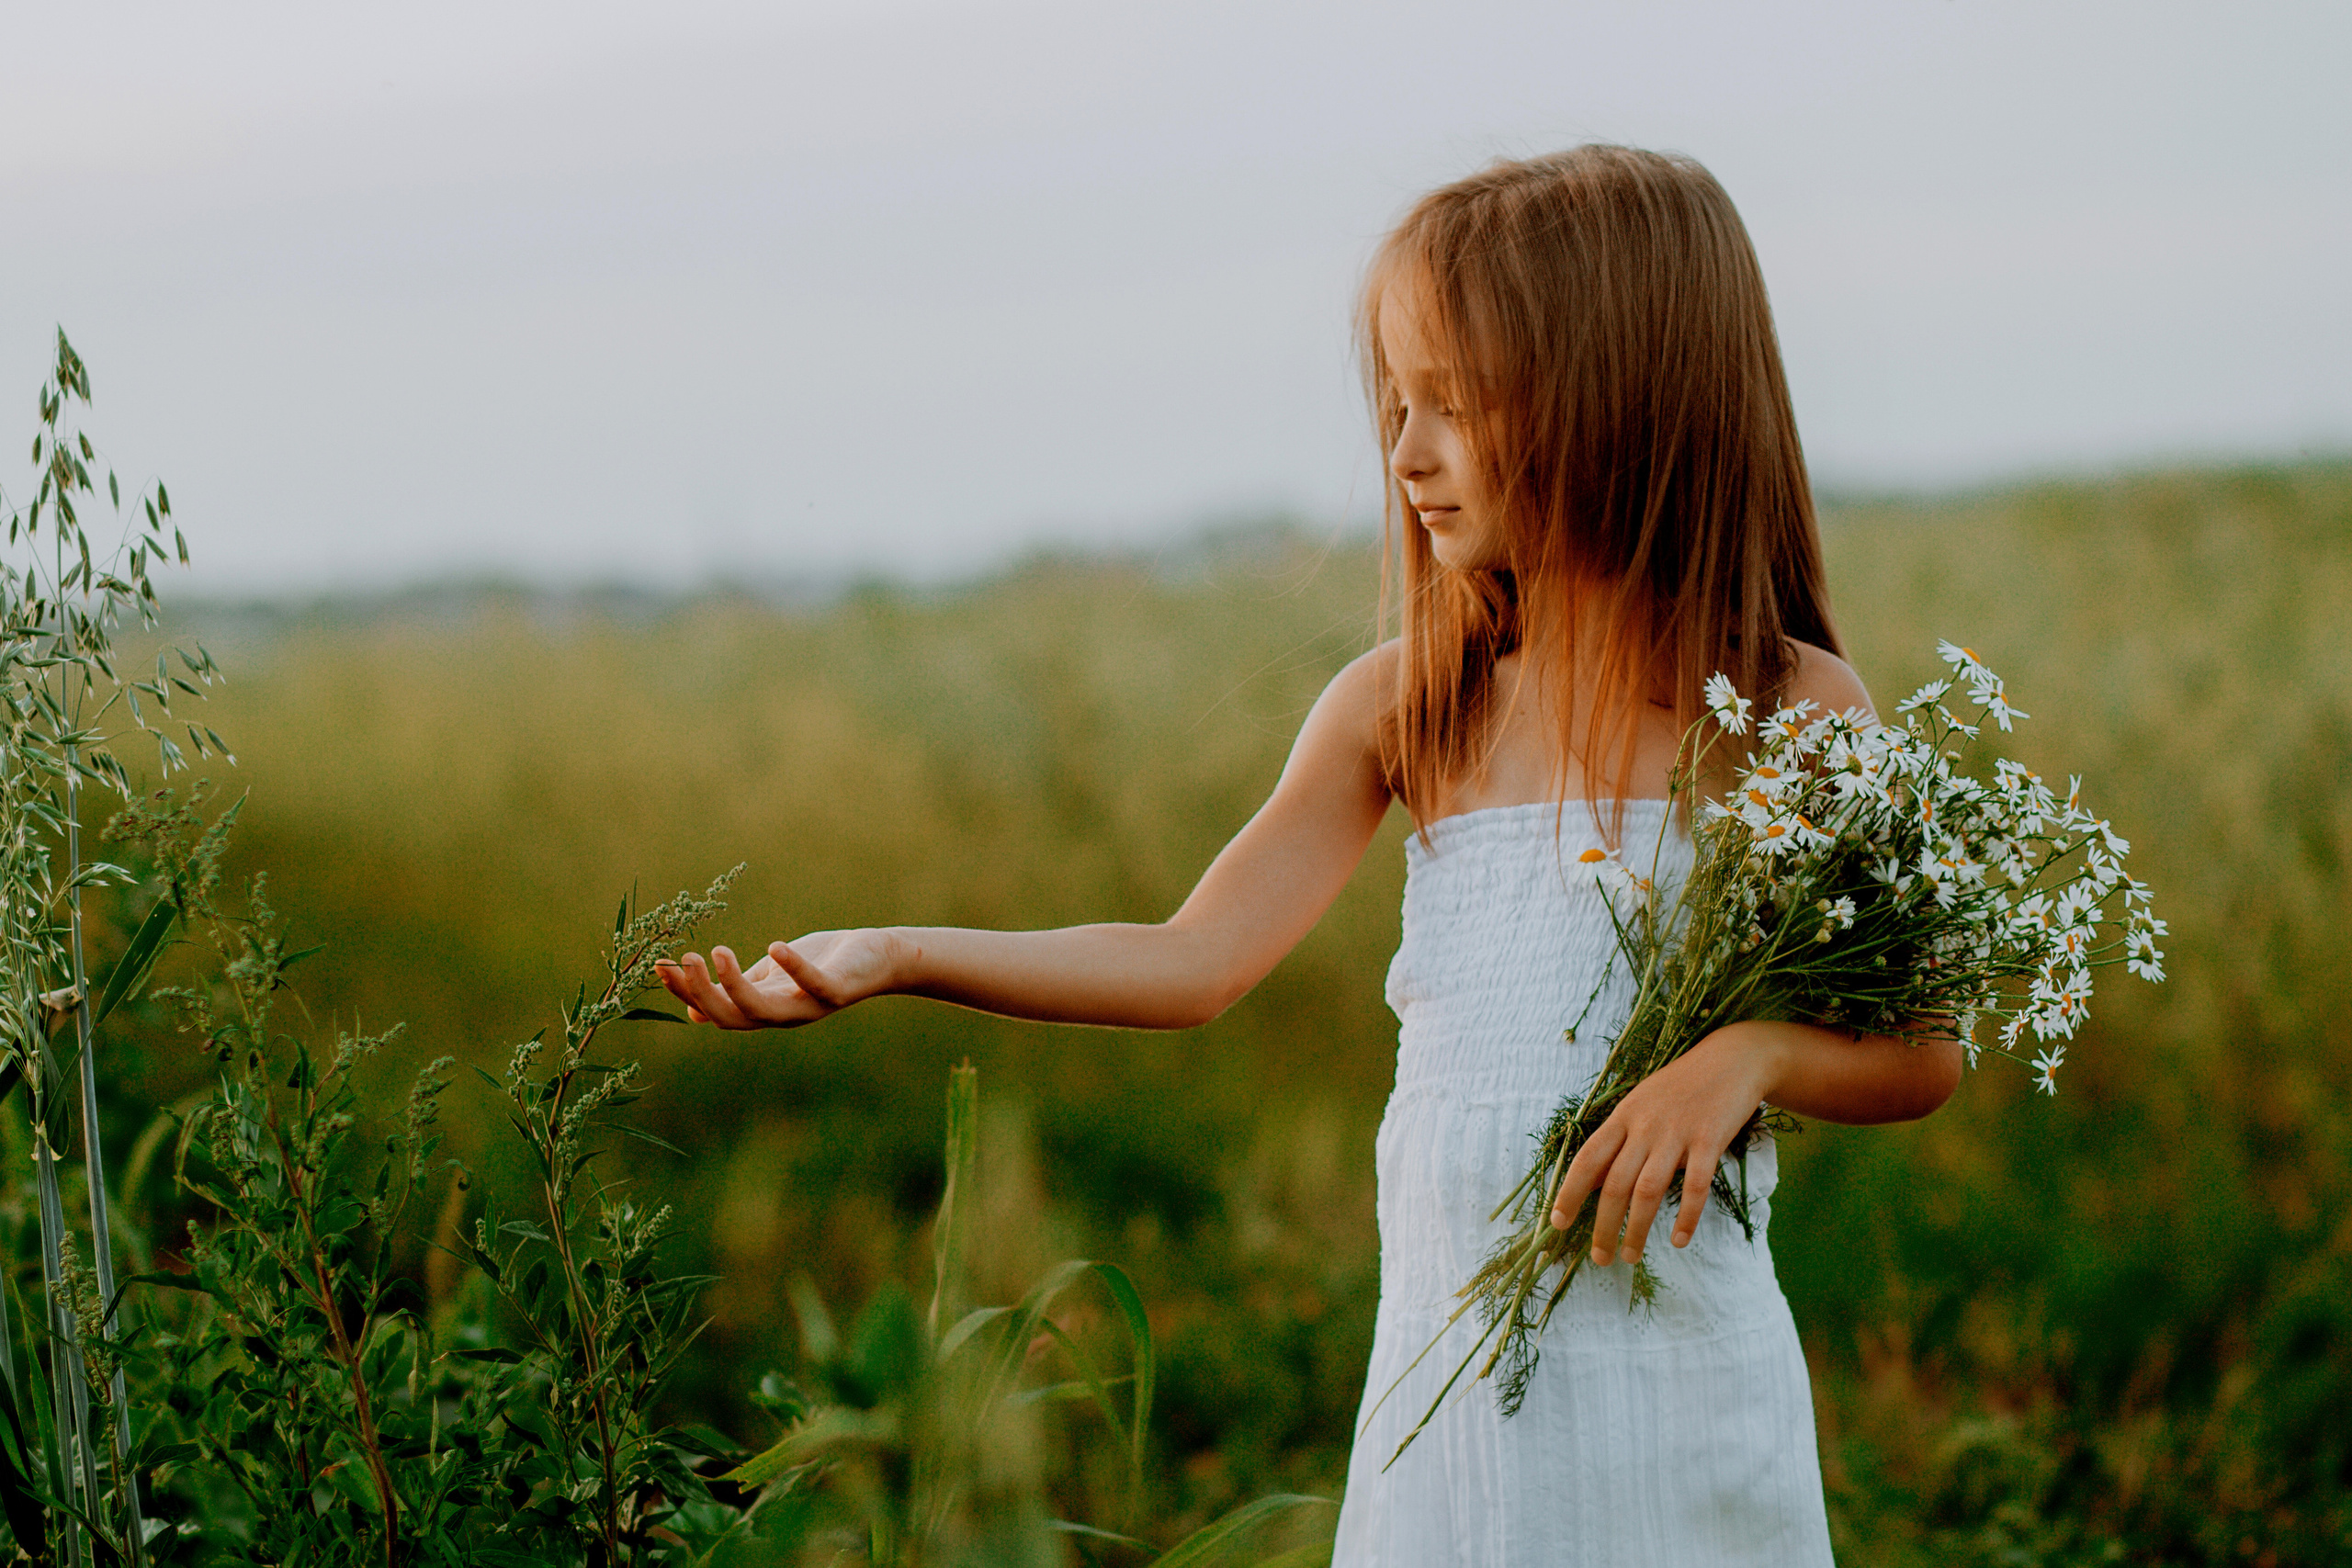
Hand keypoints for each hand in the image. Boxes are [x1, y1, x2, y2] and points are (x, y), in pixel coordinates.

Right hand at [654, 928, 910, 1028]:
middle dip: (701, 992)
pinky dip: (793, 969)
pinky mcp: (837, 991)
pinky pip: (813, 985)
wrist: (879, 957)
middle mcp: (783, 1015)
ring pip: (762, 1010)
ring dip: (734, 985)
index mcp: (763, 1008)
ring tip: (717, 952)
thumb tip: (693, 1008)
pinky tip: (774, 947)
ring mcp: (809, 1006)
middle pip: (730, 1016)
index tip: (659, 966)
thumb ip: (740, 988)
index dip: (685, 993)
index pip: (714, 1010)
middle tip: (683, 958)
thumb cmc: (824, 962)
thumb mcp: (772, 976)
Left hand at [1547, 1022, 1787, 1266]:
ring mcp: (1677, 1133)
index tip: (1557, 1223)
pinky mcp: (1710, 1140)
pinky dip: (1686, 1216)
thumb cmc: (1680, 1087)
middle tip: (1599, 1259)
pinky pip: (1695, 1186)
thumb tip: (1591, 1181)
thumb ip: (1618, 1141)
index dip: (1569, 1192)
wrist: (1731, 1059)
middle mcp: (1645, 1126)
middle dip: (1603, 1225)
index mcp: (1623, 1117)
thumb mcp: (1640, 1105)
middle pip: (1615, 1183)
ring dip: (1637, 1228)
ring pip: (1648, 1190)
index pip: (1586, 1159)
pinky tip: (1678, 1240)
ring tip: (1630, 1257)